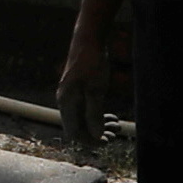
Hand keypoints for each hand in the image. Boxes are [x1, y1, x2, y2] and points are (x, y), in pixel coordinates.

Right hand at [46, 22, 114, 155]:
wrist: (89, 40)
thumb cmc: (92, 63)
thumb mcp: (96, 90)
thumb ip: (94, 114)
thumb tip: (95, 137)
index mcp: (66, 103)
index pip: (74, 133)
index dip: (90, 141)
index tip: (107, 142)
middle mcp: (66, 101)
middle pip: (79, 127)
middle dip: (97, 133)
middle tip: (115, 133)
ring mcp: (71, 96)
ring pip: (83, 119)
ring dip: (99, 125)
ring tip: (116, 125)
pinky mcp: (78, 90)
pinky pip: (86, 110)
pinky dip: (98, 115)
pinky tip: (111, 116)